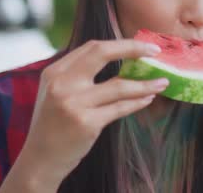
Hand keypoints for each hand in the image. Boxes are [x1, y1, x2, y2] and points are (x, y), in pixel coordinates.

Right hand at [21, 39, 168, 184]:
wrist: (40, 158)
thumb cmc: (53, 124)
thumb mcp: (56, 92)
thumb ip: (78, 75)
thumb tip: (119, 58)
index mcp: (55, 72)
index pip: (92, 47)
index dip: (120, 44)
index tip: (142, 46)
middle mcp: (62, 83)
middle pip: (102, 53)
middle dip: (133, 48)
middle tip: (156, 51)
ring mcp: (74, 103)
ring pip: (119, 85)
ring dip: (145, 84)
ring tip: (162, 82)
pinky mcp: (86, 123)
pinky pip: (120, 108)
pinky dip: (137, 102)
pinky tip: (148, 99)